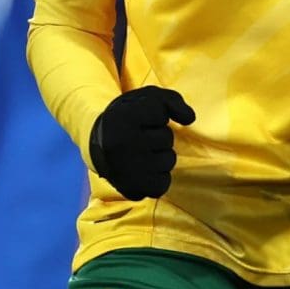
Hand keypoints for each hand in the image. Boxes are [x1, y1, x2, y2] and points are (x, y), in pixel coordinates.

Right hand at [88, 86, 194, 200]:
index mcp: (120, 119)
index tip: (139, 117)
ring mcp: (123, 170)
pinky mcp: (129, 189)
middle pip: (166, 138)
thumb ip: (172, 100)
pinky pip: (163, 183)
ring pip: (168, 160)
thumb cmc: (130, 117)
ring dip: (160, 156)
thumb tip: (189, 119)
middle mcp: (119, 145)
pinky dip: (159, 177)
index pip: (160, 113)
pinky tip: (143, 169)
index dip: (157, 114)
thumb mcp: (147, 98)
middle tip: (139, 137)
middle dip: (159, 135)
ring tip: (140, 152)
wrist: (99, 143)